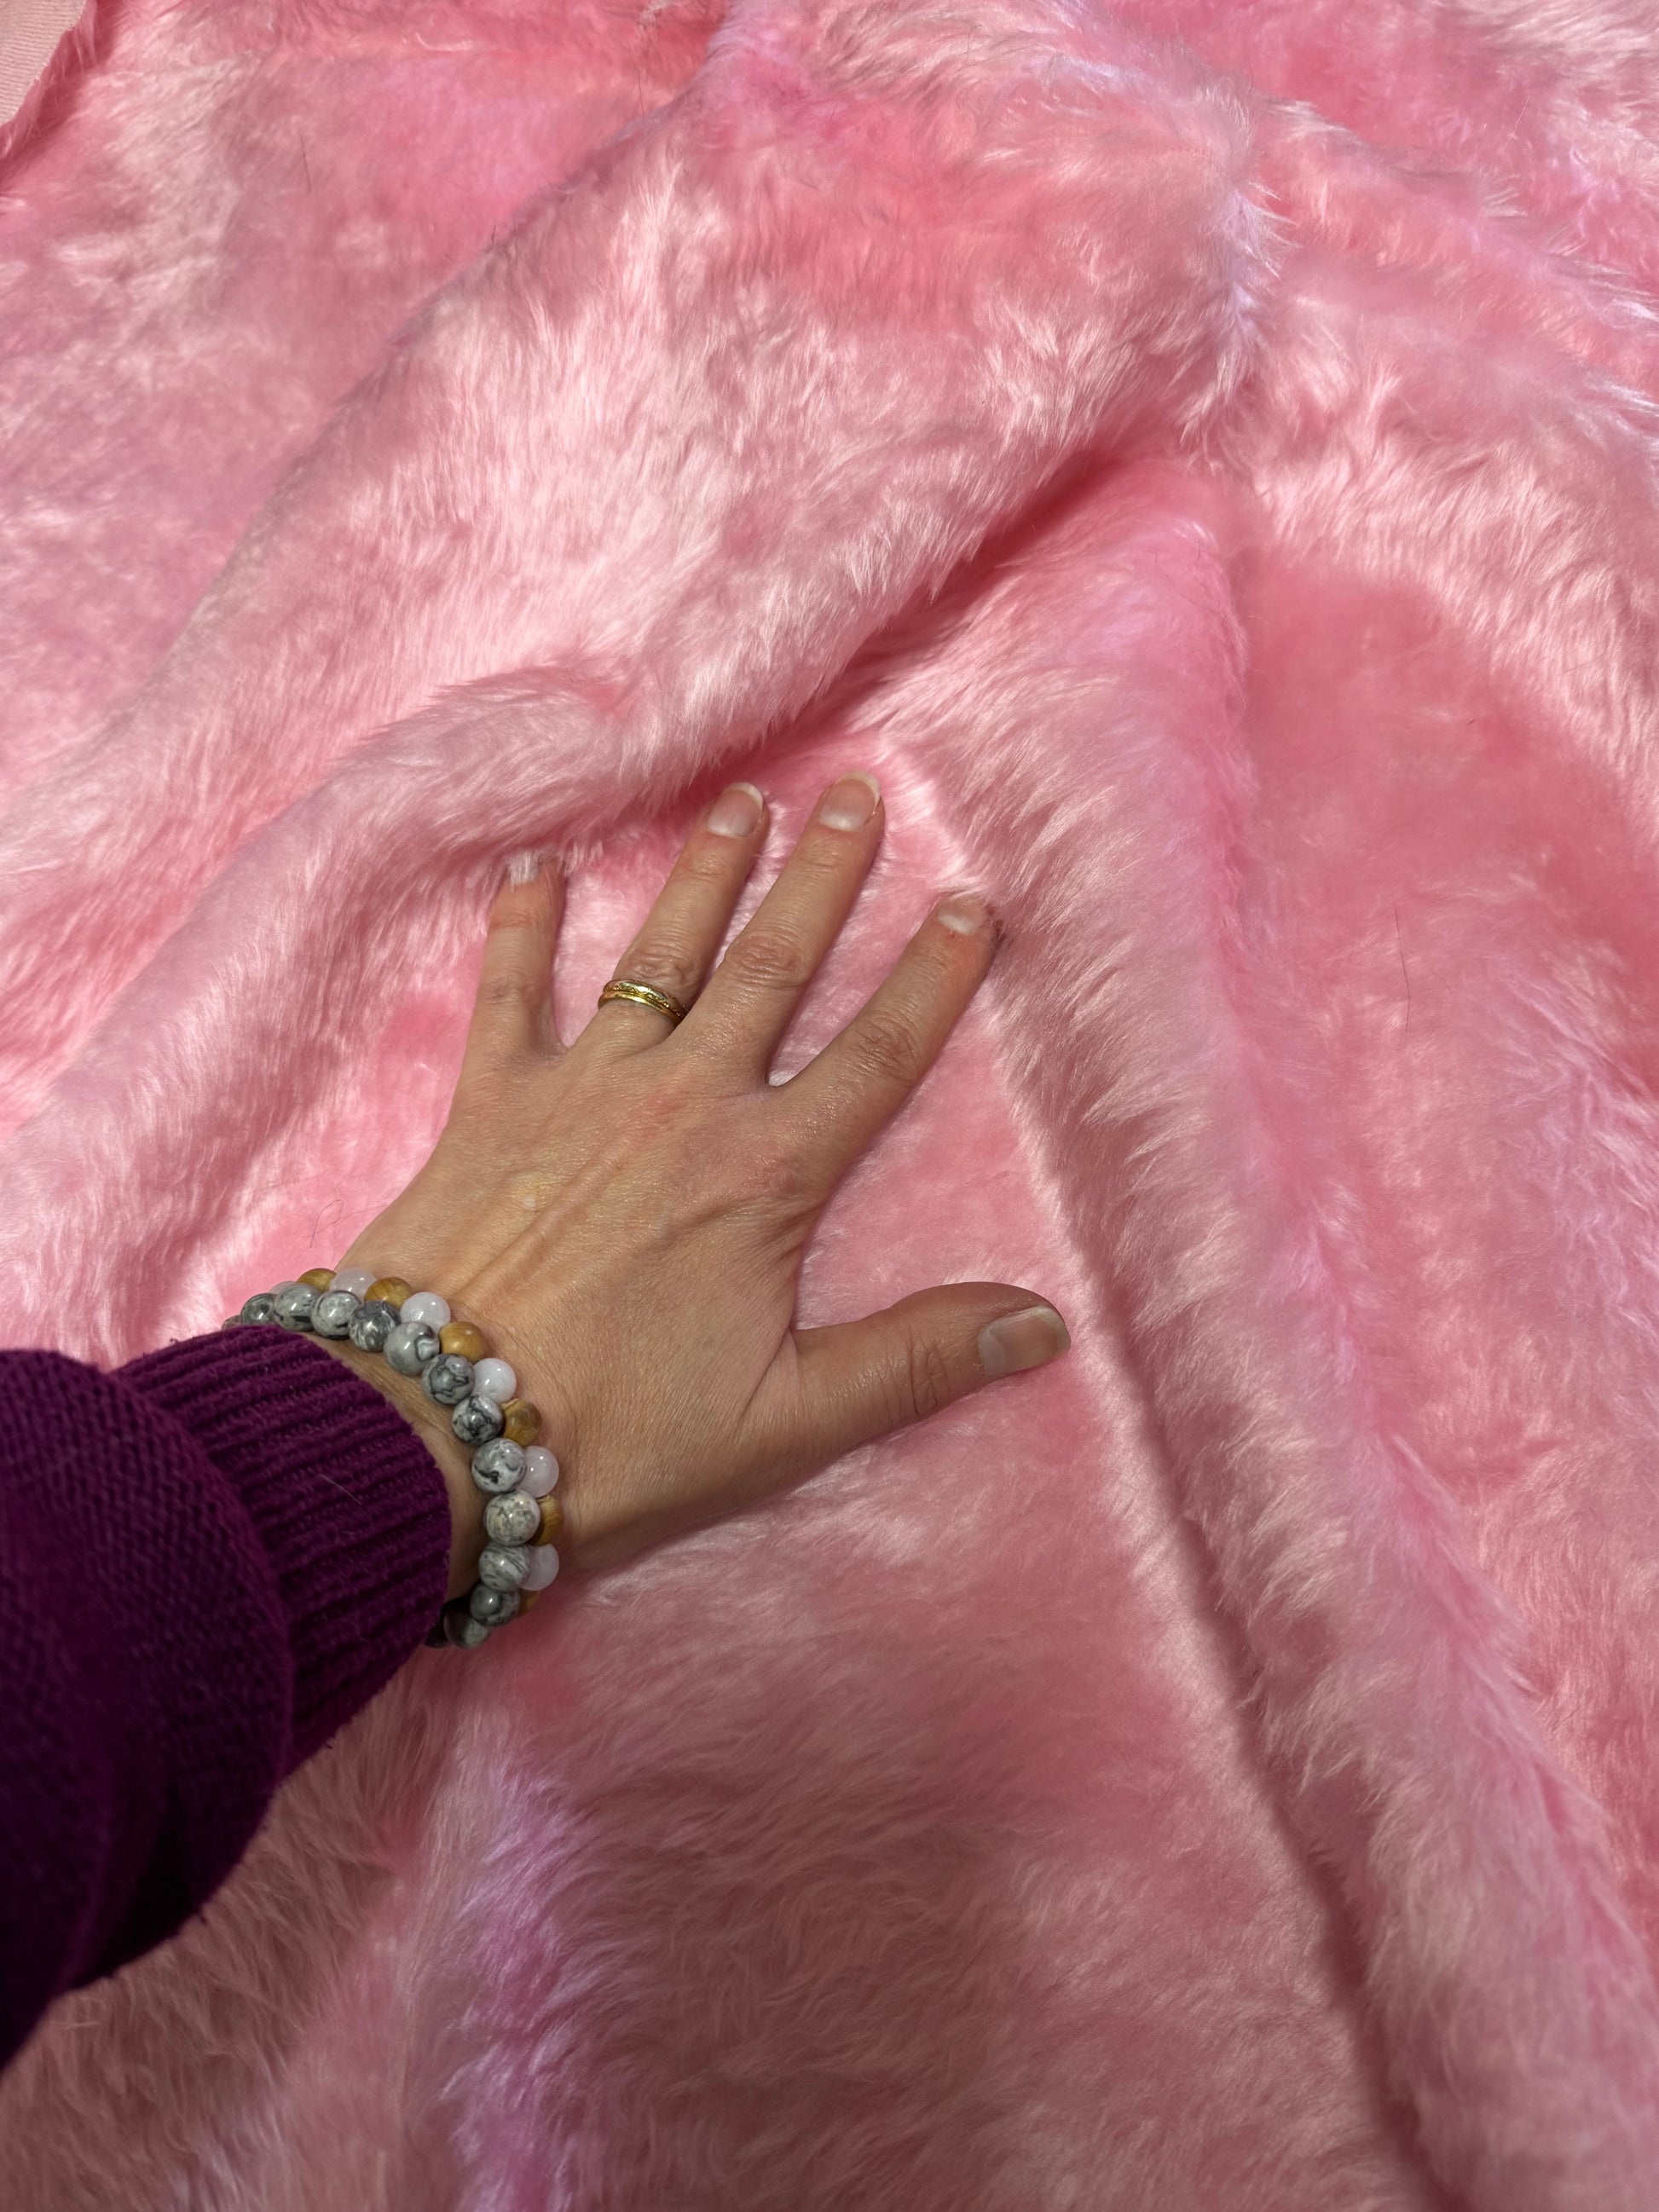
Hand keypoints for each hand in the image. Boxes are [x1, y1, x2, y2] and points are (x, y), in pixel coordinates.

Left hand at [317, 771, 1070, 1599]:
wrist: (431, 1430)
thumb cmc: (613, 1436)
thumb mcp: (785, 1422)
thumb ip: (914, 1361)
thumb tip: (1043, 1322)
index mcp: (764, 1175)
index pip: (875, 1056)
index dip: (933, 978)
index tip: (973, 902)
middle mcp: (682, 1101)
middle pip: (772, 968)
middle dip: (822, 877)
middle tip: (856, 794)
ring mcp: (581, 1087)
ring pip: (660, 952)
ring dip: (705, 872)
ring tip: (742, 799)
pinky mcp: (490, 1098)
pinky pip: (508, 987)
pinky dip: (518, 920)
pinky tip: (531, 858)